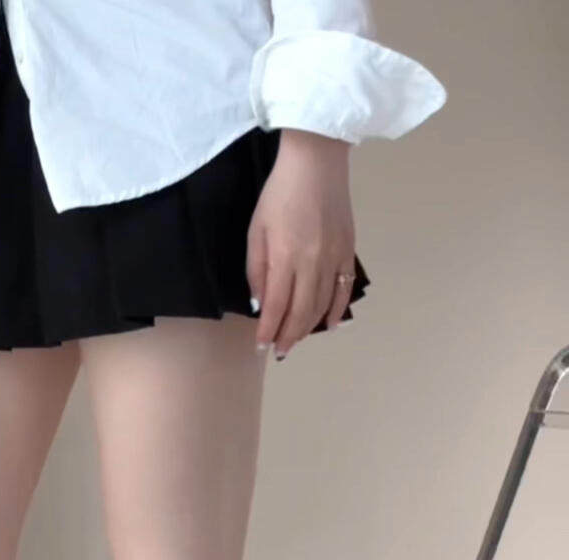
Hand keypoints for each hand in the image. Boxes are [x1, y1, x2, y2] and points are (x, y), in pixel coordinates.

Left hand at [247, 129, 356, 359]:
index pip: (276, 306)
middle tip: (279, 351)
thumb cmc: (279, 193)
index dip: (268, 330)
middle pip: (301, 312)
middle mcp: (312, 262)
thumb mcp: (256, 230)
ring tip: (296, 340)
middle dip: (288, 336)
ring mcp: (334, 258)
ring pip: (322, 305)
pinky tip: (328, 325)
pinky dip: (335, 311)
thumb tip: (261, 304)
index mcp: (286, 256)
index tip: (261, 346)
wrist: (317, 160)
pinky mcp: (349, 251)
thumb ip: (257, 269)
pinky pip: (344, 290)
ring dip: (308, 328)